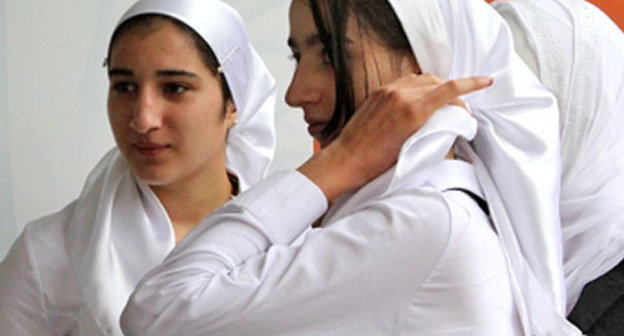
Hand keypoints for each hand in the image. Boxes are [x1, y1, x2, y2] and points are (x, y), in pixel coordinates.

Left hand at [298, 73, 492, 200]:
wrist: (346, 159)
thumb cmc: (377, 162)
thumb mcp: (413, 147)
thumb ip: (433, 128)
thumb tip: (448, 120)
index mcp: (413, 110)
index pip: (450, 89)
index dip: (472, 84)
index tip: (486, 81)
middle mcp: (401, 94)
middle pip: (438, 82)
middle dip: (453, 91)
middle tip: (459, 108)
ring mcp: (388, 91)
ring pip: (422, 79)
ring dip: (435, 87)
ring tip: (441, 102)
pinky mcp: (378, 92)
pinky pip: (405, 81)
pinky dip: (417, 86)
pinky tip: (419, 98)